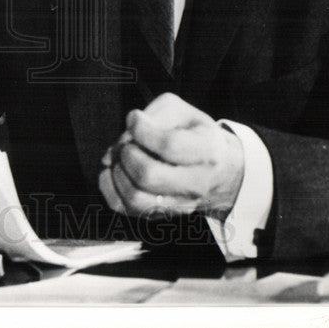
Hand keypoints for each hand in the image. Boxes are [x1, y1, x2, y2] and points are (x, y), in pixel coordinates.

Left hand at [99, 93, 244, 220]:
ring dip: (118, 172)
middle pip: (149, 175)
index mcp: (207, 151)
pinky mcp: (161, 215)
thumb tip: (125, 137)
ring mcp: (179, 204)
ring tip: (121, 158)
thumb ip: (152, 116)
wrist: (218, 171)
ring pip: (135, 198)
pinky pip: (124, 208)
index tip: (135, 119)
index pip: (169, 145)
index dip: (142, 130)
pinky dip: (110, 187)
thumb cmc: (194, 134)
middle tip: (128, 144)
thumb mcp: (181, 112)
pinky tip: (115, 170)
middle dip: (127, 153)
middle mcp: (196, 183)